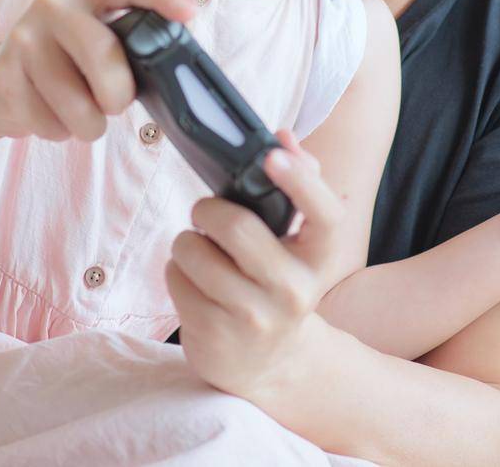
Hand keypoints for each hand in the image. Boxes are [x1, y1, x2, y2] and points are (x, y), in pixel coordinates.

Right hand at [0, 0, 193, 142]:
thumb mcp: (100, 40)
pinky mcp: (0, 77)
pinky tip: (48, 113)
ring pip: (75, 103)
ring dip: (88, 124)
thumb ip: (132, 45)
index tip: (189, 13)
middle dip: (117, 94)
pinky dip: (58, 132)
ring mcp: (22, 39)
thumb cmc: (69, 63)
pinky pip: (47, 123)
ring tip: (81, 115)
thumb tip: (175, 73)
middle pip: (101, 54)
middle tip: (114, 104)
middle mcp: (52, 6)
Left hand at [163, 129, 339, 399]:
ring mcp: (253, 318)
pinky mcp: (214, 335)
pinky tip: (194, 282)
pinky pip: (175, 278)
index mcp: (319, 259)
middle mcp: (293, 291)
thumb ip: (298, 185)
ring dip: (187, 241)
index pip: (324, 214)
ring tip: (200, 252)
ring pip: (193, 250)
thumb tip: (284, 136)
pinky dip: (176, 270)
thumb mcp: (298, 243)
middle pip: (236, 226)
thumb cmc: (278, 281)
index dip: (301, 180)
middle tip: (205, 213)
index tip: (273, 153)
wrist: (270, 363)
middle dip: (207, 209)